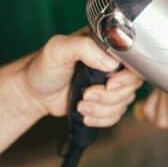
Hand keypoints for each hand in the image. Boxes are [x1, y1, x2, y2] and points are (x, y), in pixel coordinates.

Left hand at [21, 34, 142, 126]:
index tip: (109, 84)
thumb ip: (84, 47)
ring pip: (125, 103)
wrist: (33, 92)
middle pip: (132, 86)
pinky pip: (117, 115)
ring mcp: (111, 84)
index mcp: (107, 47)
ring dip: (102, 109)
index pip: (133, 61)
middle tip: (86, 95)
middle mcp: (113, 65)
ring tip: (81, 104)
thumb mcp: (59, 48)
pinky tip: (85, 114)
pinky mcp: (106, 102)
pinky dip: (101, 119)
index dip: (125, 77)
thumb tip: (111, 63)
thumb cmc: (44, 66)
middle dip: (109, 97)